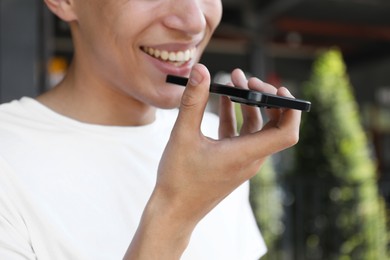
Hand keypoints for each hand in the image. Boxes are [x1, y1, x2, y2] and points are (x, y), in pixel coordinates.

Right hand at [125, 64, 300, 258]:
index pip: (286, 133)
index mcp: (245, 155)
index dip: (290, 109)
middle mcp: (250, 159)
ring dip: (248, 104)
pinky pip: (241, 135)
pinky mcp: (232, 161)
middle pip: (274, 125)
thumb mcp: (182, 136)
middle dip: (264, 98)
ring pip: (256, 128)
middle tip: (246, 79)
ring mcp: (242, 161)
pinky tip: (224, 100)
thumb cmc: (178, 180)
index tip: (278, 88)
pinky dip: (236, 117)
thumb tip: (201, 70)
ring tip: (233, 81)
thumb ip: (193, 102)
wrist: (174, 211)